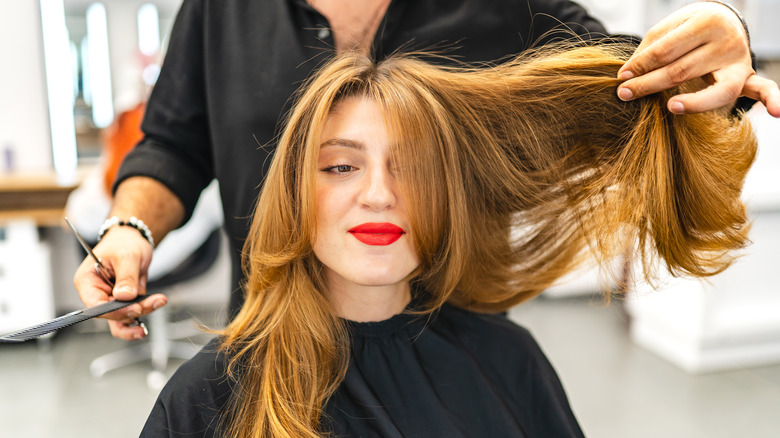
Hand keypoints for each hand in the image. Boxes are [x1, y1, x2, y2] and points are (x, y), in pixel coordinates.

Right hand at [73, 226, 166, 339]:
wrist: (133, 239)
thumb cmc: (124, 242)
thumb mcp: (127, 256)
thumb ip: (126, 277)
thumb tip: (124, 297)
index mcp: (87, 281)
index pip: (95, 305)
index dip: (115, 311)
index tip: (135, 308)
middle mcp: (96, 292)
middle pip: (111, 314)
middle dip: (133, 311)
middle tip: (153, 303)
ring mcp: (110, 297)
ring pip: (123, 316)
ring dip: (142, 311)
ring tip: (158, 301)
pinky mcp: (124, 299)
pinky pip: (133, 310)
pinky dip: (146, 308)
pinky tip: (157, 302)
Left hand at [616, 2, 779, 116]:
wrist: (720, 20)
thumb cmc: (686, 31)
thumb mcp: (666, 31)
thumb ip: (649, 52)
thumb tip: (627, 75)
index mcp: (704, 22)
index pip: (666, 50)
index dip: (641, 65)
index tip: (620, 78)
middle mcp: (725, 41)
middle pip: (683, 70)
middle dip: (650, 84)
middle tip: (625, 94)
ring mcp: (738, 61)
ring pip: (716, 89)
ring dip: (693, 102)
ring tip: (670, 107)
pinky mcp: (747, 77)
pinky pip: (763, 89)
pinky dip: (773, 100)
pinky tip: (778, 113)